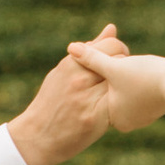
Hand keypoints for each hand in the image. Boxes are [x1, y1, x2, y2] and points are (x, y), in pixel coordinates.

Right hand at [9, 36, 117, 164]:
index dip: (120, 50)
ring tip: (123, 90)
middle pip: (118, 61)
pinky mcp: (94, 119)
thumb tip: (112, 28)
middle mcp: (79, 78)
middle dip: (126, 66)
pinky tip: (119, 107)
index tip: (119, 58)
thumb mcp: (64, 71)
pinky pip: (118, 105)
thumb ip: (89, 51)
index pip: (109, 45)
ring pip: (121, 83)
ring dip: (126, 85)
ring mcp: (87, 99)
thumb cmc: (52, 102)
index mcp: (71, 63)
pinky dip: (122, 104)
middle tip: (125, 74)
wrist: (38, 137)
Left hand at [72, 44, 164, 132]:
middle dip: (115, 75)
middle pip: (113, 91)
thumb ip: (92, 59)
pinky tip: (151, 71)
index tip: (110, 63)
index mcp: (114, 117)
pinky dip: (142, 79)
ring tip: (141, 68)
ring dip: (129, 75)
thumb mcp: (115, 66)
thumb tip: (70, 48)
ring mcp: (143, 116)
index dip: (101, 72)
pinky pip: (141, 90)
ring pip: (127, 89)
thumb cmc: (147, 77)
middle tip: (128, 65)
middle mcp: (128, 121)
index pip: (98, 91)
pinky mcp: (155, 107)